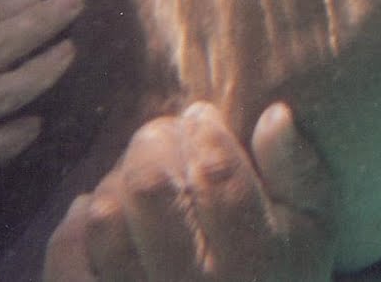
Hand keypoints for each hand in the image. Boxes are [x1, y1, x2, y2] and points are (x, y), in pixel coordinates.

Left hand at [43, 101, 333, 281]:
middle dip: (152, 142)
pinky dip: (75, 223)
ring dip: (114, 178)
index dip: (204, 131)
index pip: (219, 177)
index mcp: (255, 263)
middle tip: (163, 135)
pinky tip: (102, 212)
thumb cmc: (279, 274)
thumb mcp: (313, 230)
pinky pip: (67, 257)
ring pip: (104, 217)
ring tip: (135, 173)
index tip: (201, 118)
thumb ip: (299, 173)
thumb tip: (273, 115)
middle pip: (150, 188)